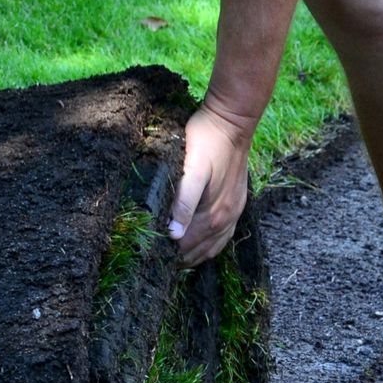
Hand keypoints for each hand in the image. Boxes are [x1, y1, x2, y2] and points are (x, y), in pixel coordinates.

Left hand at [167, 99, 253, 268]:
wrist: (233, 121)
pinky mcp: (236, 204)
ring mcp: (234, 213)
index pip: (185, 246)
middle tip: (154, 261)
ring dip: (192, 256)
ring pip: (211, 248)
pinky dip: (209, 247)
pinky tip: (199, 246)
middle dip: (177, 259)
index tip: (146, 256)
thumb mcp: (193, 169)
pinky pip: (223, 237)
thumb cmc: (206, 140)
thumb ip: (184, 202)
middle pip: (198, 251)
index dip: (165, 253)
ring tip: (172, 259)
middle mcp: (227, 219)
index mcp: (214, 214)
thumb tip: (173, 234)